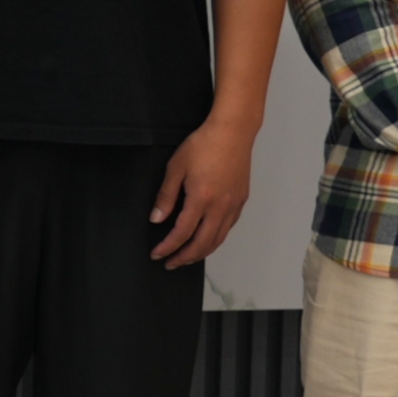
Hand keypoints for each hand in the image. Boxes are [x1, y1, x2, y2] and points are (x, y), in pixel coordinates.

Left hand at [149, 114, 259, 267]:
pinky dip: (215, 239)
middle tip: (170, 263)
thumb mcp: (176, 167)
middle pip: (202, 243)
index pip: (182, 233)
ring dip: (201, 252)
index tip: (157, 254)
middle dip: (184, 257)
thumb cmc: (203, 145)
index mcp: (201, 199)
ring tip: (186, 257)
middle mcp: (220, 207)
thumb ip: (166, 196)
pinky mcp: (241, 201)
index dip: (168, 247)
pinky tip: (206, 240)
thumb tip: (156, 219)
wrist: (233, 133)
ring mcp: (233, 206)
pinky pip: (227, 228)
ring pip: (218, 239)